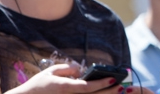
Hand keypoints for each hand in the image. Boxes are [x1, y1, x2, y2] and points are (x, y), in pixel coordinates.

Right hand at [5, 63, 122, 92]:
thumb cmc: (36, 87)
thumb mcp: (51, 73)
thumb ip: (68, 69)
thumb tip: (83, 70)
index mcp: (64, 89)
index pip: (87, 87)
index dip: (102, 83)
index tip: (114, 78)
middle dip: (109, 92)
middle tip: (123, 87)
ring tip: (118, 91)